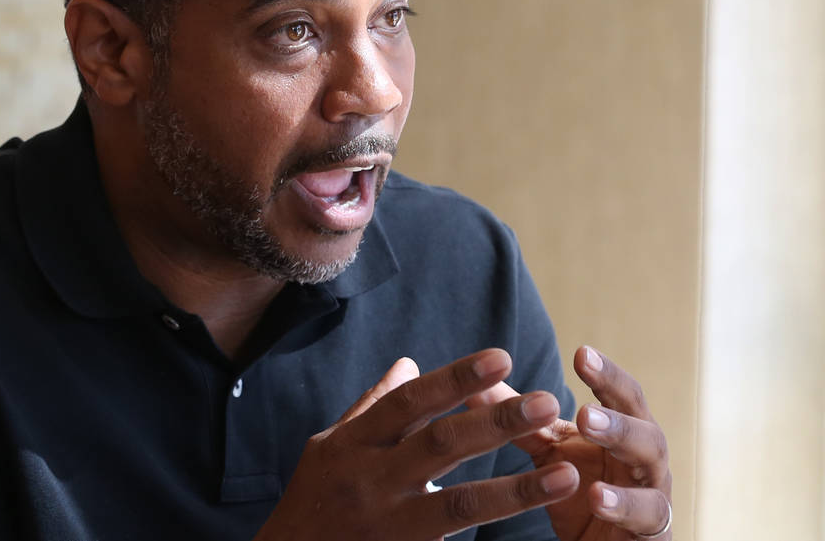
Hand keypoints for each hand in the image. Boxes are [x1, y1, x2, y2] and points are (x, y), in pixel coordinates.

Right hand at [254, 350, 579, 540]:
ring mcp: (388, 526)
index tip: (502, 356)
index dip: (456, 379)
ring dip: (516, 489)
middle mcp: (370, 481)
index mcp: (353, 445)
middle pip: (440, 446)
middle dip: (496, 423)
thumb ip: (373, 408)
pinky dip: (494, 537)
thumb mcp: (330, 448)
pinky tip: (536, 529)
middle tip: (546, 401)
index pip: (410, 403)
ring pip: (459, 506)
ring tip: (566, 474)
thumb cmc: (313, 501)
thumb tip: (410, 365)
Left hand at [469, 346, 672, 540]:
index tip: (581, 352)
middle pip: (644, 426)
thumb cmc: (582, 488)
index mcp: (624, 429)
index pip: (621, 396)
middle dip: (617, 415)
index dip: (606, 374)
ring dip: (622, 448)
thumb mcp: (551, 450)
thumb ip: (522, 419)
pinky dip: (623, 506)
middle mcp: (646, 457)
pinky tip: (596, 497)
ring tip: (589, 435)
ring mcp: (655, 493)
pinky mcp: (654, 532)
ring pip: (650, 466)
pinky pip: (647, 517)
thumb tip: (473, 384)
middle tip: (584, 410)